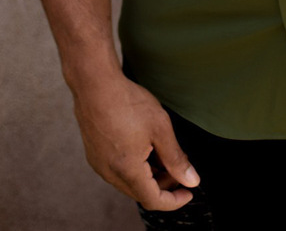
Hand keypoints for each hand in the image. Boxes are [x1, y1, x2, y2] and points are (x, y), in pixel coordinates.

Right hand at [72, 72, 200, 210]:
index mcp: (127, 170)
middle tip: (179, 168)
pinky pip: (118, 170)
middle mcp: (110, 173)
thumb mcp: (160, 128)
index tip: (188, 191)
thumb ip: (176, 158)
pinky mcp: (94, 153)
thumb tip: (191, 179)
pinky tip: (145, 147)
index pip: (154, 200)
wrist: (95, 84)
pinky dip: (135, 167)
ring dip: (149, 176)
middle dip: (163, 185)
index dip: (174, 200)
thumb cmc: (127, 102)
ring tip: (164, 154)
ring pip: (129, 182)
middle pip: (141, 192)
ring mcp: (99, 164)